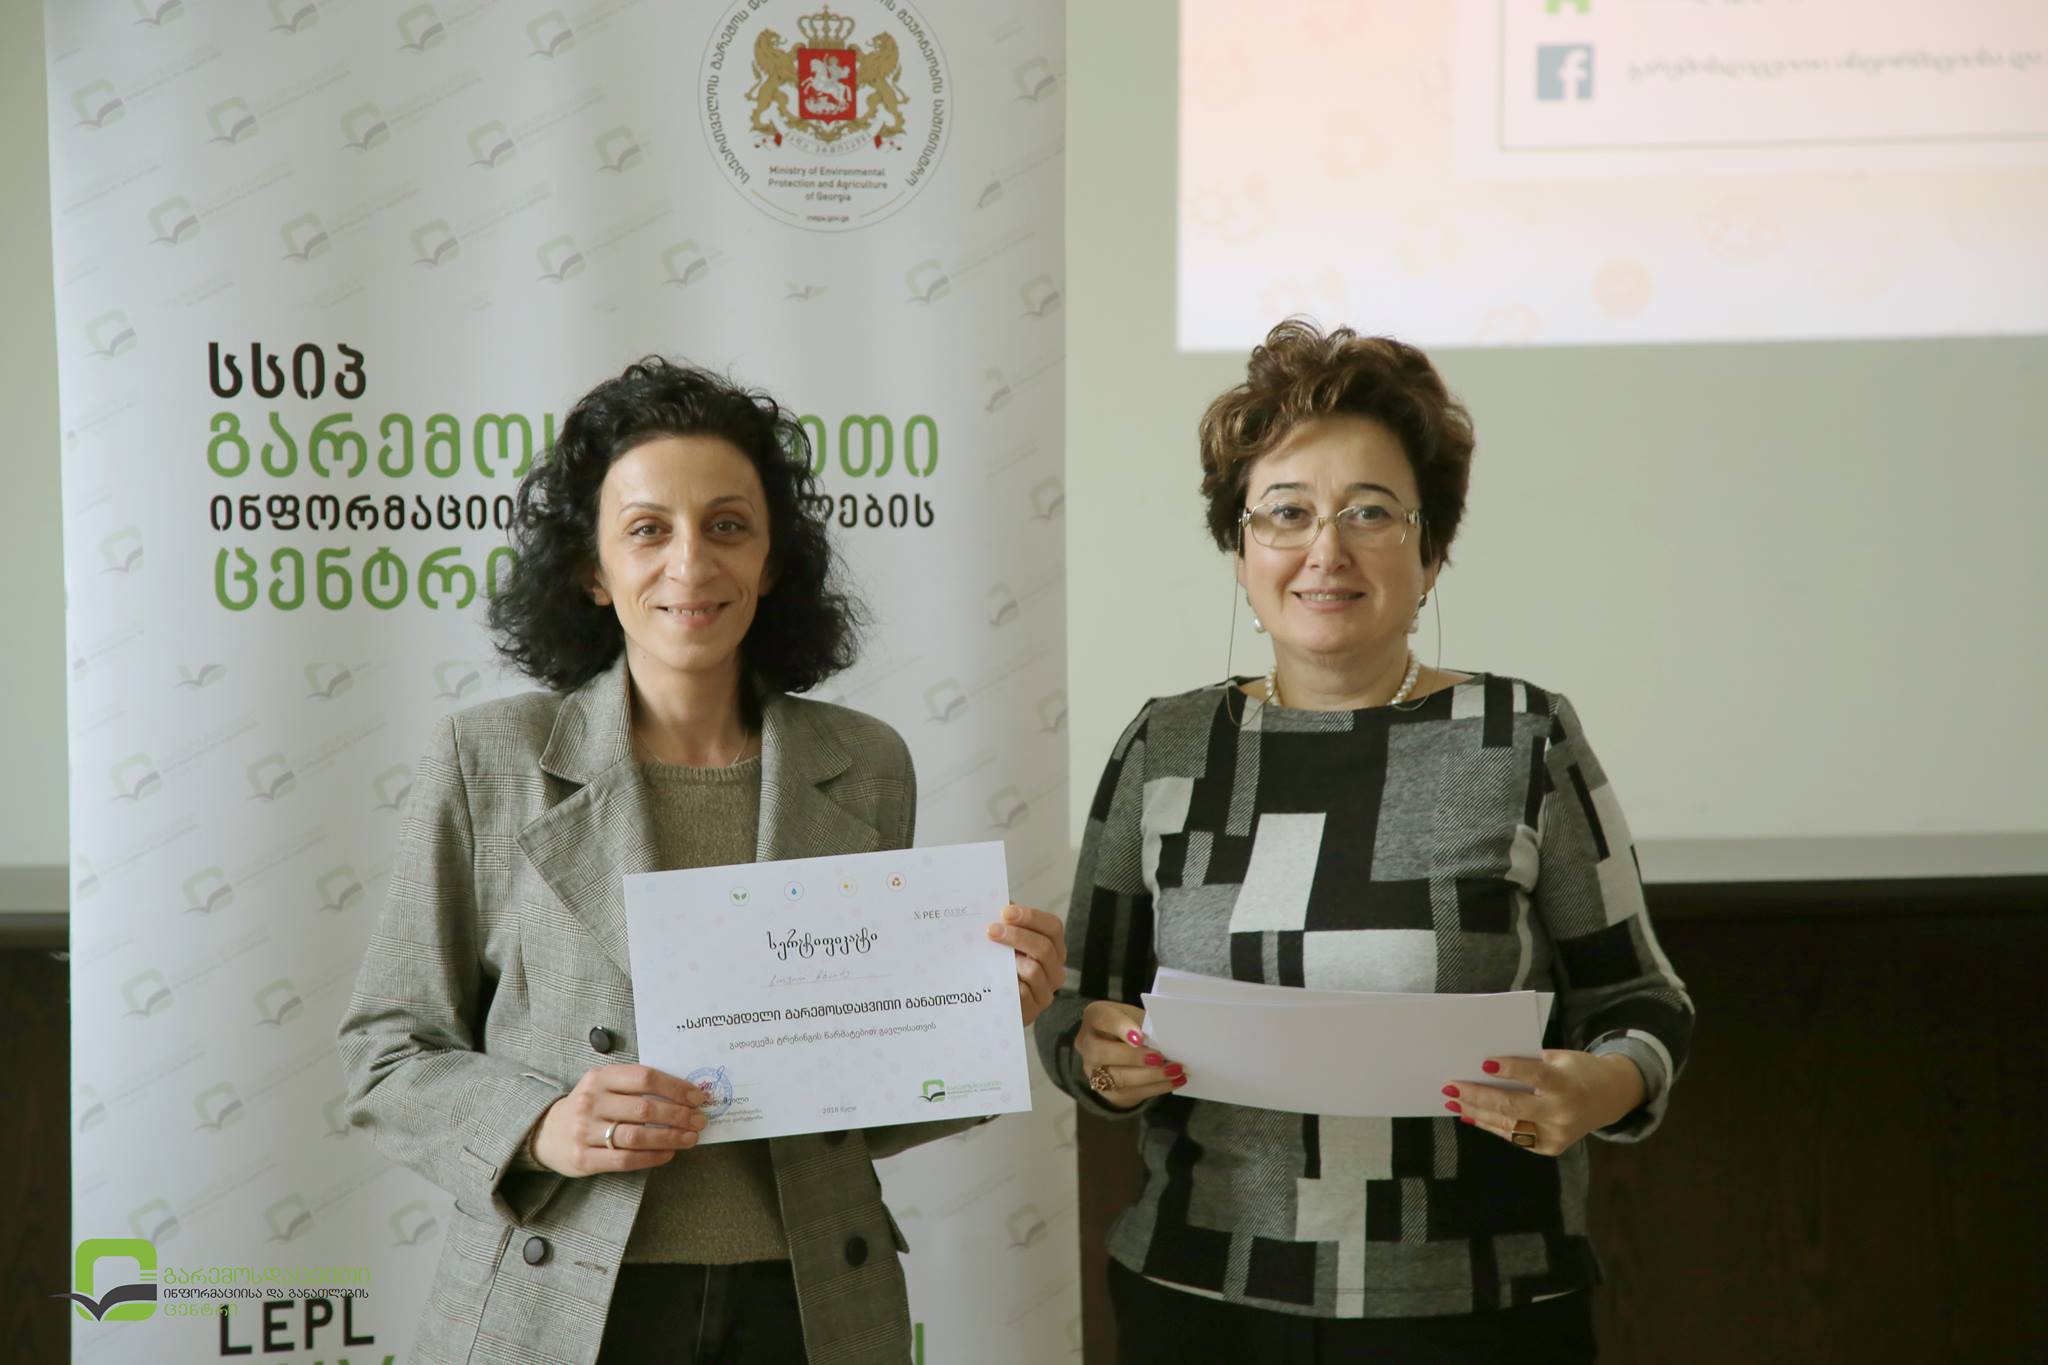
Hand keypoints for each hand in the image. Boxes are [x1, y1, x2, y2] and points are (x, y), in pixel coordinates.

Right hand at [528, 1064, 710, 1175]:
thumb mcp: (603, 1086)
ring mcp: (584, 1131)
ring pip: (637, 1136)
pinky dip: (652, 1157)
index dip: (675, 1087)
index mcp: (599, 1078)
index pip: (644, 1077)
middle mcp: (590, 1102)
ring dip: (670, 1137)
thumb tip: (683, 1093)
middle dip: (679, 1115)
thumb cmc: (588, 1107)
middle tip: (700, 1120)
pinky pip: (625, 1160)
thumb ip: (634, 1086)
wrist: (545, 1134)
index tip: (698, 1096)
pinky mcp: (583, 1159)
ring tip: (691, 1138)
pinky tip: (669, 1154)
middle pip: (644, 1108)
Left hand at [986, 902, 1065, 1026]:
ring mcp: (1045, 992)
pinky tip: (991, 978)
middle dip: (1016, 935)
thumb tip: (996, 903)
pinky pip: (1023, 994)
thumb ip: (1006, 925)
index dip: (1031, 916)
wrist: (995, 1006)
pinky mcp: (1032, 1011)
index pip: (1053, 927)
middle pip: (1044, 947)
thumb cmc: (1003, 968)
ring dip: (1010, 959)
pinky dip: (1007, 983)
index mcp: (1053, 948)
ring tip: (990, 953)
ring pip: (1034, 970)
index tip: (1005, 911)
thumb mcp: (1007, 944)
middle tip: (991, 930)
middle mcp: (1055, 970)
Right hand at [1072, 1000, 1184, 1108]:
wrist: (1116, 1046)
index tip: (1140, 1038)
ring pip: (1117, 1078)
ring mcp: (1092, 1070)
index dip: (1122, 1029)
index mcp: (1095, 1016)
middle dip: (1134, 1058)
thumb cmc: (1130, 1025)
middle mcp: (1087, 1043)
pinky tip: (1173, 1082)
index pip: (1104, 1020)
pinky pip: (1129, 1092)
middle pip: (1102, 1053)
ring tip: (1175, 1071)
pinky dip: (1155, 1088)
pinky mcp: (1105, 1090)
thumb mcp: (1135, 1017)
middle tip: (1160, 1059)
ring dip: (1150, 1076)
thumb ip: (1146, 1025)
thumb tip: (1169, 1039)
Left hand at [1442, 1050, 1645, 1156]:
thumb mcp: (1560, 1058)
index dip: (1510, 1069)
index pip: (1536, 1076)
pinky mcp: (1550, 1148)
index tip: (1484, 1062)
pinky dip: (1491, 1125)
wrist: (1610, 1098)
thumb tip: (1486, 1066)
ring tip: (1453, 1101)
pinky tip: (1472, 1115)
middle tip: (1451, 1087)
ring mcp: (1556, 1135)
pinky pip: (1514, 1136)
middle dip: (1478, 1096)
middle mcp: (1562, 1113)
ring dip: (1477, 1113)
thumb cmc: (1577, 1071)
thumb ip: (1529, 1062)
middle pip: (1514, 1106)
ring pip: (1509, 1125)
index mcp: (1567, 1085)